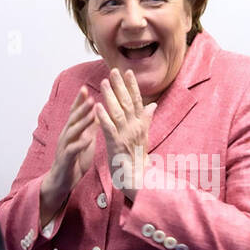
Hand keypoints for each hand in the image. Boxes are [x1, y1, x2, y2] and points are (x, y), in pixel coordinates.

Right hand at [39, 87, 96, 225]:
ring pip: (72, 131)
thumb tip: (97, 114)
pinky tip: (88, 139)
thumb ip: (89, 129)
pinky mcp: (66, 159)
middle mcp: (66, 136)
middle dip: (81, 107)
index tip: (86, 87)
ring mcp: (65, 147)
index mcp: (72, 131)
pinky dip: (80, 144)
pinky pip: (73, 150)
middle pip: (73, 118)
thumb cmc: (74, 161)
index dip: (79, 101)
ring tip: (91, 113)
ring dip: (82, 121)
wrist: (62, 182)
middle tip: (90, 95)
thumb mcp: (84, 142)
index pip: (75, 113)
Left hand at [94, 69, 155, 201]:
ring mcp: (126, 135)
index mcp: (141, 124)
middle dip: (120, 85)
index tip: (128, 72)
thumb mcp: (145, 136)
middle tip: (113, 70)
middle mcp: (135, 127)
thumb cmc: (139, 158)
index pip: (137, 100)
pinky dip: (103, 117)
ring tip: (104, 83)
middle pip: (127, 102)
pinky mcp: (116, 144)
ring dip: (110, 96)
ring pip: (118, 111)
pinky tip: (97, 106)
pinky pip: (109, 128)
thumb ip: (147, 119)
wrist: (138, 178)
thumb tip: (152, 105)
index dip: (132, 85)